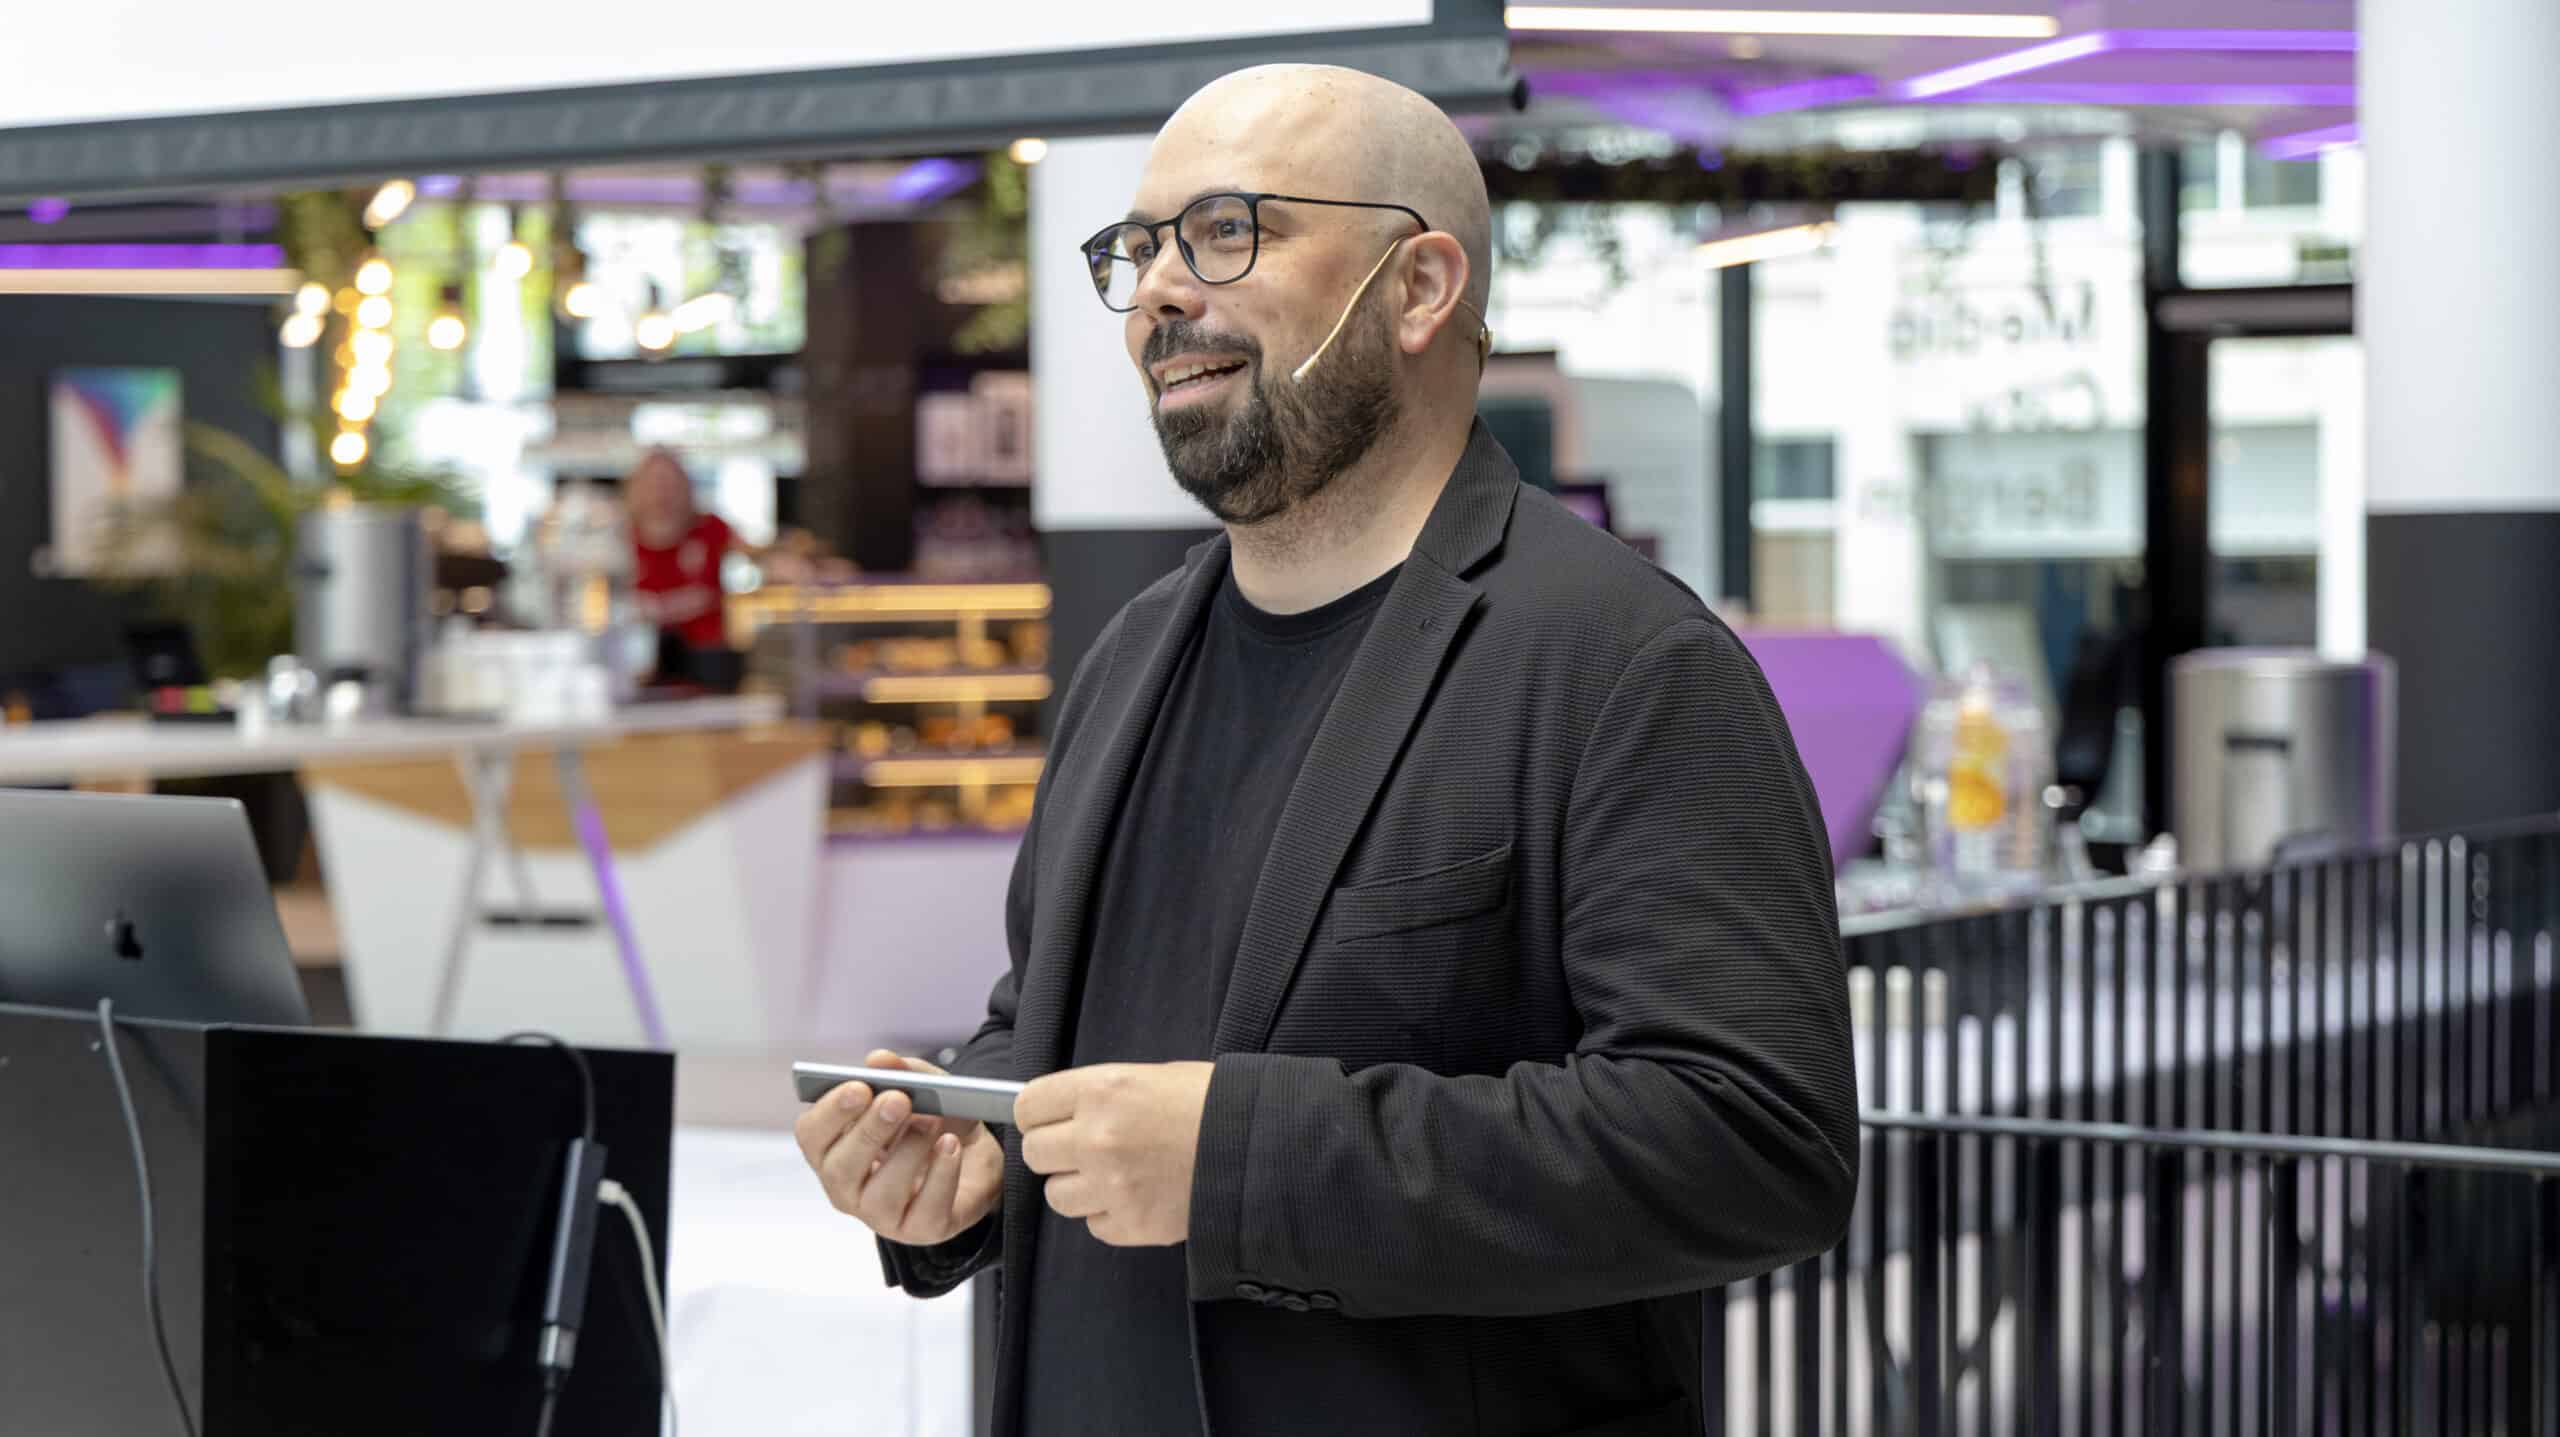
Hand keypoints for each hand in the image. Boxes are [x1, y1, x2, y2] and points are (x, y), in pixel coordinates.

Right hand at [794, 1048, 1004, 1246]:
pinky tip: (950, 1147)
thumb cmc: (935, 1123)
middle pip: (840, 1168)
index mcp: (834, 1149)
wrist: (979, 1159)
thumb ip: (903, 1071)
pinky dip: (940, 1175)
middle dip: (869, 1131)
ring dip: (908, 1152)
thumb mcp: (924, 1088)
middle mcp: (848, 1187)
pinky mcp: (921, 1230)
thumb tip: (879, 1059)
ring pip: (880, 1194)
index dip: (830, 1112)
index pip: (811, 1135)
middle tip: (898, 1100)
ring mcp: (881, 1215)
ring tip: (932, 1122)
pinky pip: (925, 1210)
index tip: (858, 1087)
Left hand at [1016, 1061, 1213, 1246]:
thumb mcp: (1154, 1076)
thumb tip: (1067, 1109)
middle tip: (1086, 1147)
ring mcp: (1111, 1186)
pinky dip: (1108, 1215)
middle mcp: (1097, 1138)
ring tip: (1114, 1175)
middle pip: (1035, 1153)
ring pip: (1056, 1196)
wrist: (1262, 1149)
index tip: (1051, 1117)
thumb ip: (1103, 1094)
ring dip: (1078, 1186)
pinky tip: (1136, 1196)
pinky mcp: (1131, 1224)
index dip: (1039, 1113)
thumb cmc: (1214, 1104)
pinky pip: (1093, 1225)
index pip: (1027, 1106)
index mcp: (1102, 1090)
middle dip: (1056, 1151)